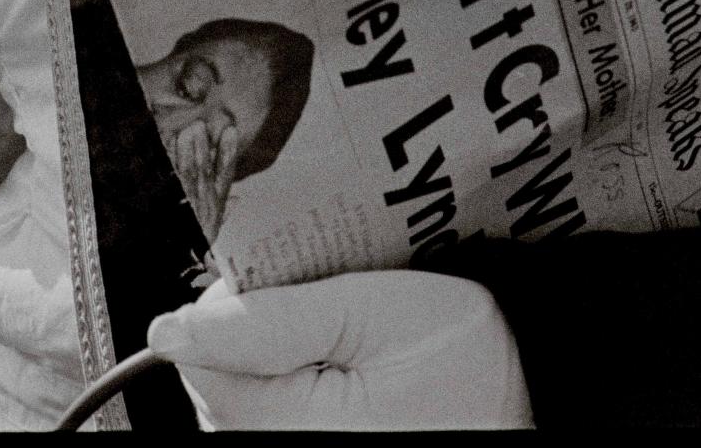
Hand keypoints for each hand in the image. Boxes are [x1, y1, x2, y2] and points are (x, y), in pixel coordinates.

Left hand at [146, 269, 533, 431]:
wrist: (528, 408)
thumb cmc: (467, 370)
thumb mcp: (376, 312)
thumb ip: (275, 316)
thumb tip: (172, 327)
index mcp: (286, 424)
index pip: (200, 349)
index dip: (237, 298)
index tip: (290, 276)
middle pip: (215, 372)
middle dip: (257, 322)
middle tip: (332, 300)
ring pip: (240, 391)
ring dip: (277, 350)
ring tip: (347, 334)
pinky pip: (271, 410)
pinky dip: (295, 378)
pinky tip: (344, 364)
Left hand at [173, 121, 239, 242]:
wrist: (178, 261)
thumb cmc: (195, 241)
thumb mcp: (212, 229)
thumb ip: (225, 212)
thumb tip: (238, 200)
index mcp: (214, 206)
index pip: (225, 176)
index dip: (228, 154)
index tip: (230, 131)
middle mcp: (203, 204)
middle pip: (204, 171)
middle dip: (203, 148)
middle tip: (200, 125)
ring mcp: (186, 205)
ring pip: (188, 175)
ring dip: (187, 153)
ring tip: (187, 132)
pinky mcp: (171, 205)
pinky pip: (170, 183)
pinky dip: (169, 166)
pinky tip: (166, 150)